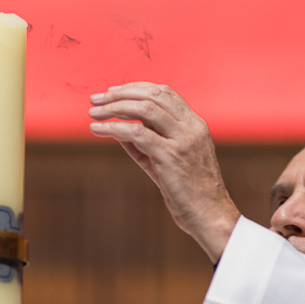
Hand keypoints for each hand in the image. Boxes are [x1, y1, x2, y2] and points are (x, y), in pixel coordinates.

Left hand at [88, 82, 240, 260]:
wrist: (211, 215)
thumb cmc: (191, 192)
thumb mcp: (171, 161)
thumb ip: (148, 143)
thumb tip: (119, 130)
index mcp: (195, 124)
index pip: (164, 93)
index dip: (136, 88)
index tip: (113, 93)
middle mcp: (191, 127)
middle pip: (153, 95)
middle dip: (120, 94)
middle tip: (96, 99)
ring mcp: (183, 140)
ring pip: (145, 109)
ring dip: (114, 107)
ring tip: (94, 112)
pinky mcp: (171, 156)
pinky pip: (137, 133)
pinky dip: (114, 128)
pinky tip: (98, 129)